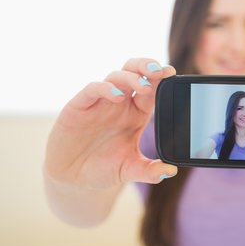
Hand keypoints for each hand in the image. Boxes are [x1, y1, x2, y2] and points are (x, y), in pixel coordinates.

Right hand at [44, 58, 177, 190]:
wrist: (72, 178)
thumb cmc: (103, 168)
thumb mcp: (129, 170)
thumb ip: (149, 171)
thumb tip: (172, 171)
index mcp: (136, 113)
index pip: (152, 89)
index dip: (161, 79)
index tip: (172, 73)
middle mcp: (120, 103)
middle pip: (135, 73)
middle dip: (147, 67)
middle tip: (161, 71)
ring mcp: (100, 103)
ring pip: (116, 76)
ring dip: (131, 77)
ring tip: (144, 86)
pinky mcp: (80, 106)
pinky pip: (93, 89)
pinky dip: (106, 89)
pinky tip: (118, 97)